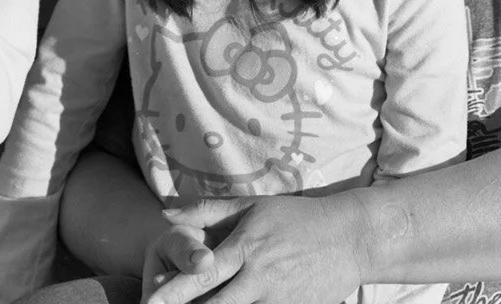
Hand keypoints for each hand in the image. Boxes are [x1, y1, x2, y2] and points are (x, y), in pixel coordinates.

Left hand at [143, 195, 363, 303]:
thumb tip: (164, 213)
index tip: (149, 301)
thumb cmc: (296, 217)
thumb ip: (206, 211)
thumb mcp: (252, 206)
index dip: (173, 292)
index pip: (201, 273)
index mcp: (245, 247)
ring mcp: (278, 300)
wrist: (351, 238)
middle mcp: (259, 277)